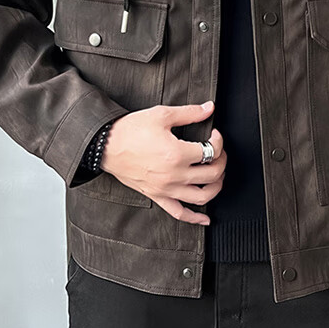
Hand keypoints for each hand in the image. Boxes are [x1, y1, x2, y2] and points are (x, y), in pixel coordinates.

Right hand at [100, 101, 225, 224]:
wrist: (106, 145)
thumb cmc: (130, 131)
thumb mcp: (162, 115)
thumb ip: (189, 113)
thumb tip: (209, 108)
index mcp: (177, 154)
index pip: (211, 151)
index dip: (218, 141)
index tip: (215, 135)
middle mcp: (174, 175)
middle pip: (212, 174)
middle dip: (222, 161)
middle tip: (219, 152)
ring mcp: (166, 189)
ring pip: (202, 197)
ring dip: (216, 187)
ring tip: (217, 176)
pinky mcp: (157, 196)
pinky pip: (179, 213)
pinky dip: (195, 218)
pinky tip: (205, 219)